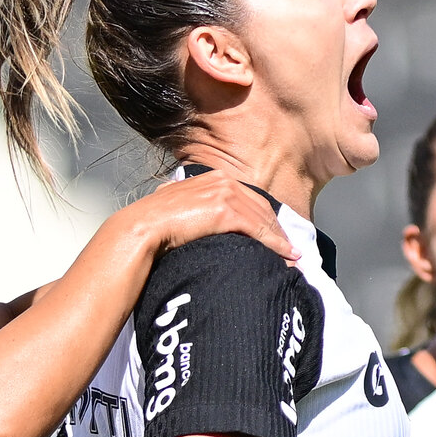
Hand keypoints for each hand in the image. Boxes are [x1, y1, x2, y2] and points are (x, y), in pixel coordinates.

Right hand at [125, 170, 296, 264]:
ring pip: (264, 219)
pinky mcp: (227, 211)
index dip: (264, 218)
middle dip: (278, 230)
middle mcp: (222, 181)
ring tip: (292, 259)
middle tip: (290, 250)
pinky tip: (285, 257)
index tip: (275, 235)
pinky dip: (275, 245)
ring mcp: (226, 193)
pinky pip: (260, 229)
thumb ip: (190, 208)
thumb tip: (192, 222)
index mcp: (212, 178)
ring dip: (281, 241)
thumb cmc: (152, 224)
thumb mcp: (174, 207)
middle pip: (261, 207)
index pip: (248, 198)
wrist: (143, 228)